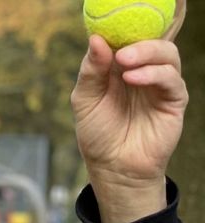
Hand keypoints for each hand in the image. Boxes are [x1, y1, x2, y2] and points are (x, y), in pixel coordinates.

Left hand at [71, 35, 187, 222]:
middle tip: (120, 50)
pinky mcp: (173, 99)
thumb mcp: (84, 100)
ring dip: (147, 53)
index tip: (111, 19)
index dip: (123, 25)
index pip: (127, 36)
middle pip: (152, 39)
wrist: (113, 167)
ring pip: (167, 54)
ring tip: (125, 63)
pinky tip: (134, 79)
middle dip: (137, 39)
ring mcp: (159, 84)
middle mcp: (142, 70)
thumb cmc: (98, 133)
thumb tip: (96, 39)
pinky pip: (172, 78)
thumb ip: (91, 71)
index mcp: (119, 66)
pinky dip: (154, 74)